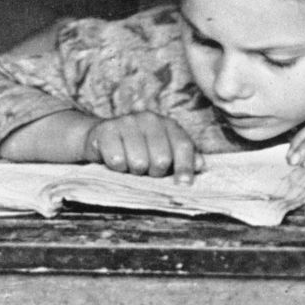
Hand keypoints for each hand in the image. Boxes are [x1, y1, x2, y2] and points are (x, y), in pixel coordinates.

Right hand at [84, 112, 199, 180]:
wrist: (103, 136)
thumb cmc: (141, 149)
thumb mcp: (166, 152)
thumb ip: (185, 159)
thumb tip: (201, 165)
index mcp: (169, 125)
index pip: (183, 146)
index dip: (185, 168)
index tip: (183, 185)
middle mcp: (149, 119)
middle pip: (161, 160)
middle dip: (154, 172)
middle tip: (147, 170)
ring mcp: (127, 122)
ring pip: (138, 162)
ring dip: (134, 171)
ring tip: (130, 165)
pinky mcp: (105, 130)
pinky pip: (116, 160)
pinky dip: (116, 167)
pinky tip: (115, 160)